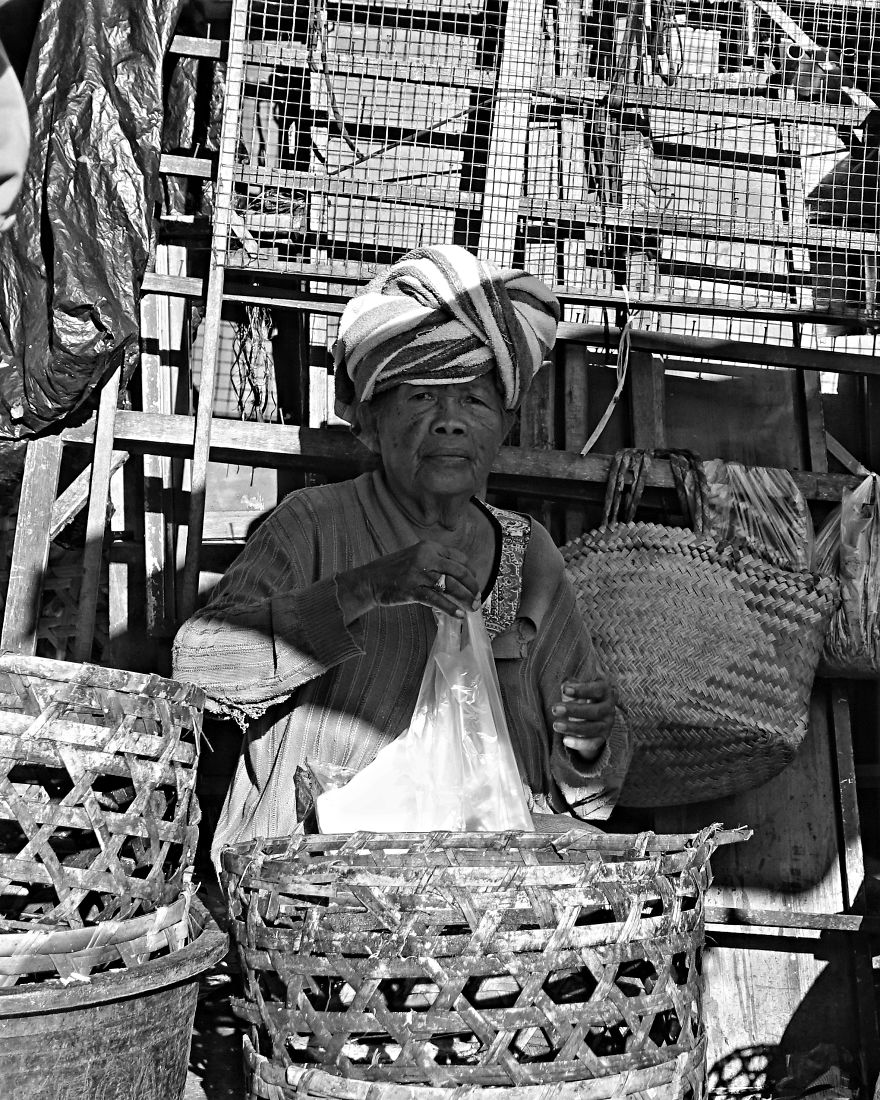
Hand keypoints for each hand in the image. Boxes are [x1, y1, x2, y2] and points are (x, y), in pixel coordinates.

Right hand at [336, 540, 481, 622]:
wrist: (369, 580)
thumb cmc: (394, 571)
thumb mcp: (416, 557)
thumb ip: (436, 562)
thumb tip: (460, 577)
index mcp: (430, 547)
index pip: (460, 558)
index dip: (471, 572)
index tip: (475, 584)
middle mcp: (426, 557)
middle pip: (459, 572)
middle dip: (473, 587)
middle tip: (479, 598)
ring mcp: (419, 573)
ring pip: (450, 586)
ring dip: (465, 598)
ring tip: (473, 608)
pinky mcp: (412, 589)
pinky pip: (436, 599)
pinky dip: (450, 608)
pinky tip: (458, 615)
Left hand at [551, 678, 615, 763]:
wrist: (592, 716)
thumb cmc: (582, 696)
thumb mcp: (578, 688)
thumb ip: (571, 685)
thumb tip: (564, 685)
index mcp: (605, 691)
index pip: (598, 689)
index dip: (582, 690)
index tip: (565, 689)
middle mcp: (609, 708)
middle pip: (595, 711)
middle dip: (574, 710)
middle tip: (555, 709)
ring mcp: (607, 724)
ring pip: (592, 728)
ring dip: (573, 727)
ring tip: (556, 725)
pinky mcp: (602, 738)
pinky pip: (592, 743)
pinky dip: (579, 743)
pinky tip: (565, 740)